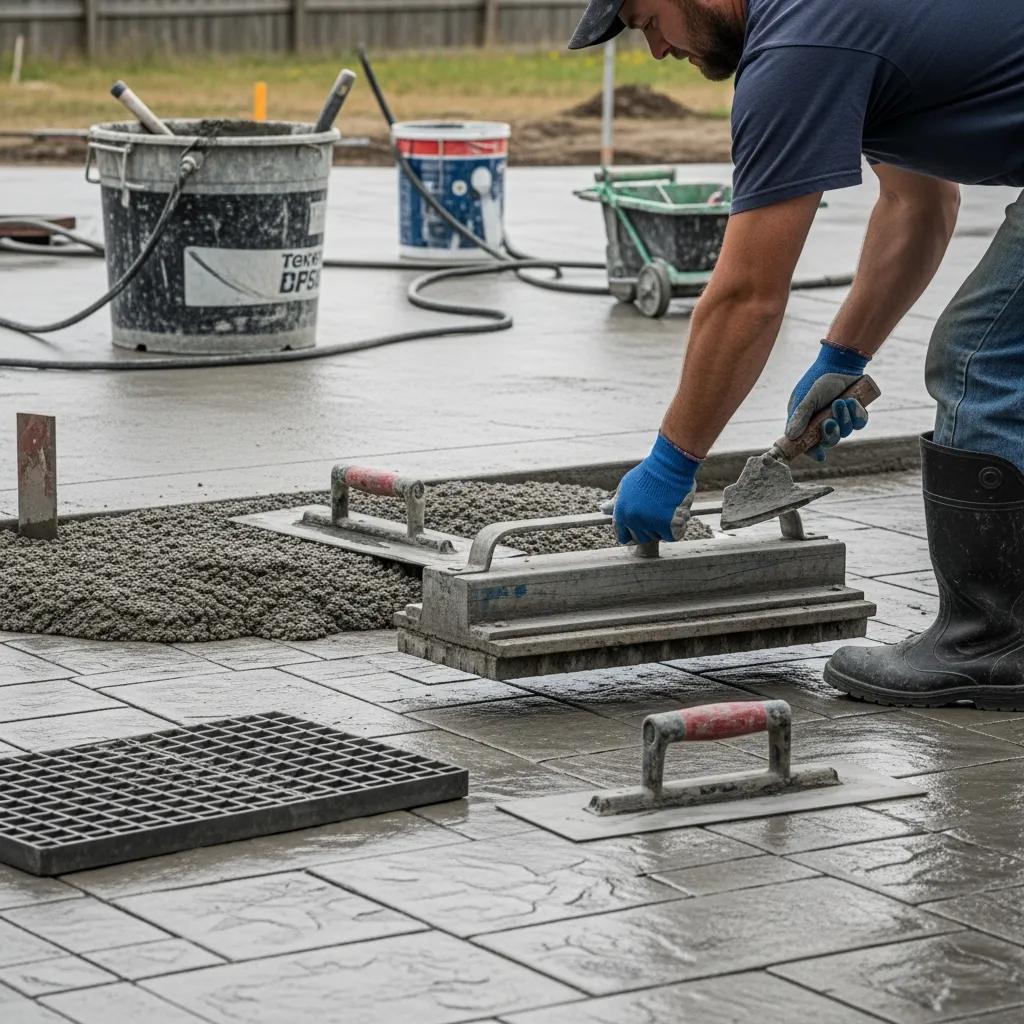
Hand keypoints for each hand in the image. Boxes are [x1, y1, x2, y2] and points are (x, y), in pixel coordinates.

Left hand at [601, 434, 699, 543]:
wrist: (668, 466)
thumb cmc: (648, 475)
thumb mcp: (626, 487)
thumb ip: (616, 503)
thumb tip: (602, 509)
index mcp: (621, 513)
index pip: (623, 536)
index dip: (632, 533)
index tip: (641, 527)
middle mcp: (633, 521)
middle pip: (641, 538)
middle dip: (648, 530)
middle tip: (657, 513)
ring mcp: (650, 523)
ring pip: (658, 536)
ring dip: (663, 527)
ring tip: (667, 507)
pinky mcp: (668, 524)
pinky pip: (672, 536)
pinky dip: (676, 528)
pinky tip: (676, 513)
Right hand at [787, 340, 870, 460]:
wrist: (840, 363)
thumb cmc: (819, 380)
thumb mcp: (807, 398)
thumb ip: (800, 417)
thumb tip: (790, 436)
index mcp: (805, 421)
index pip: (806, 442)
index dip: (812, 451)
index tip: (819, 455)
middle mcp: (821, 423)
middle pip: (828, 441)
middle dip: (830, 434)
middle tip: (829, 422)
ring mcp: (839, 418)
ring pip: (845, 433)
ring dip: (844, 419)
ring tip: (841, 402)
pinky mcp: (854, 413)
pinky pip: (859, 423)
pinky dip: (856, 415)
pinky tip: (852, 402)